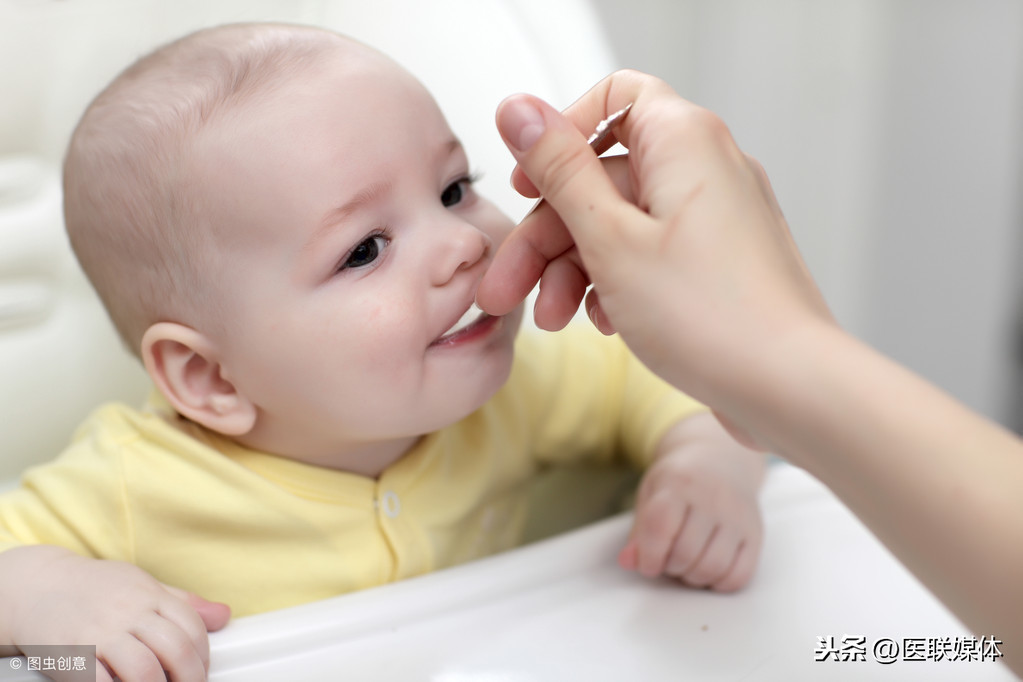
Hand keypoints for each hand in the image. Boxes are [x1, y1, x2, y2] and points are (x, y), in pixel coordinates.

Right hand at [2, 545, 229, 681]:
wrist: (37, 586)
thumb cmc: (95, 589)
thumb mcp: (142, 585)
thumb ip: (182, 603)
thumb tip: (223, 615)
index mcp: (150, 595)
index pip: (191, 627)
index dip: (202, 656)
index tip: (200, 673)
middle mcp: (130, 612)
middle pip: (175, 650)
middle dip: (190, 678)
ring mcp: (101, 633)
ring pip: (144, 670)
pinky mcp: (75, 654)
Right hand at [477, 70, 832, 446]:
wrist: (789, 387)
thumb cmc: (710, 315)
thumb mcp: (609, 238)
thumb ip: (559, 169)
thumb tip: (517, 107)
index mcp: (683, 140)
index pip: (613, 98)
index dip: (560, 137)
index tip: (526, 186)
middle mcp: (706, 167)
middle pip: (603, 178)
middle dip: (547, 235)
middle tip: (507, 288)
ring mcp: (717, 216)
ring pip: (622, 223)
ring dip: (575, 268)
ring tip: (554, 320)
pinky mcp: (720, 260)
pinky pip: (652, 253)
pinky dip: (617, 282)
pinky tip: (603, 324)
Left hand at [618, 414, 764, 591]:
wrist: (720, 459)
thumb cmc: (680, 480)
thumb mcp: (652, 493)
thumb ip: (640, 530)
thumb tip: (628, 562)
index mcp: (679, 482)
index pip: (660, 529)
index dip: (649, 556)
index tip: (648, 563)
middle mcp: (713, 497)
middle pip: (685, 553)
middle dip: (669, 567)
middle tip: (668, 559)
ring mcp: (738, 516)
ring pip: (712, 567)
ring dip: (692, 577)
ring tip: (686, 564)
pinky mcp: (755, 533)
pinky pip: (739, 575)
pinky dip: (719, 583)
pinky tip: (708, 570)